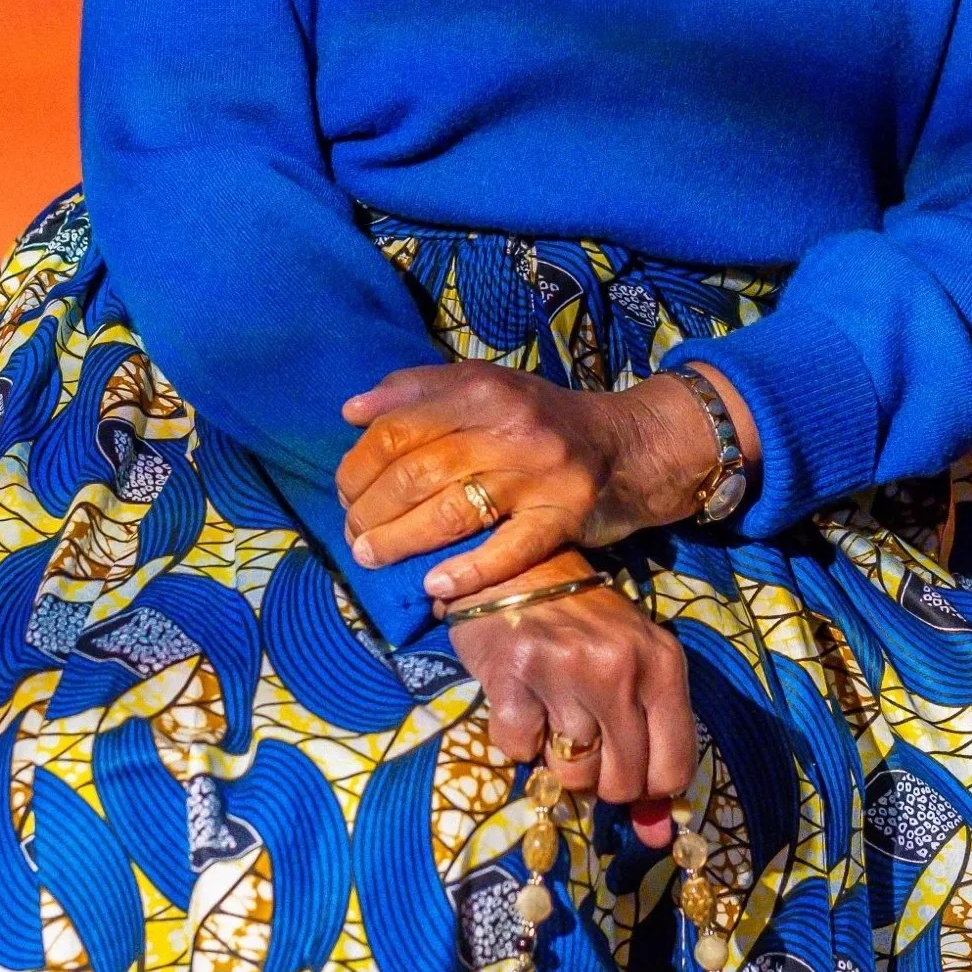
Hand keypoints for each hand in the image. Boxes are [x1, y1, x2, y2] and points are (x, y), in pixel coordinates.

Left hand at [336, 359, 758, 603]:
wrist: (627, 444)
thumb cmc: (539, 418)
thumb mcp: (483, 384)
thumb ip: (417, 389)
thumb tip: (352, 411)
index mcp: (481, 387)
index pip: (396, 429)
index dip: (357, 466)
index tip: (344, 494)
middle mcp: (509, 426)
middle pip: (416, 473)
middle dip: (371, 511)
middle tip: (354, 535)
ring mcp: (539, 473)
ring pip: (451, 512)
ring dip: (400, 542)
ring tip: (373, 558)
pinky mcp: (565, 516)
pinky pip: (507, 551)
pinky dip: (466, 572)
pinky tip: (435, 587)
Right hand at [445, 550, 696, 845]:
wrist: (518, 566)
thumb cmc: (583, 626)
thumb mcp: (634, 674)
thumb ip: (652, 752)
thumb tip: (658, 838)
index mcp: (662, 665)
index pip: (673, 770)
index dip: (647, 787)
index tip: (625, 767)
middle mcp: (620, 668)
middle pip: (621, 782)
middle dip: (599, 777)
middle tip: (583, 734)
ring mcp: (566, 670)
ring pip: (571, 773)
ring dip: (556, 756)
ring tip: (552, 707)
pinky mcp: (513, 673)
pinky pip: (518, 751)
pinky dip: (517, 736)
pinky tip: (521, 697)